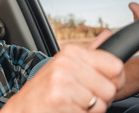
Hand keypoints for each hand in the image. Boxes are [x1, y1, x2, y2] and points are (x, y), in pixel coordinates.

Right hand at [1, 44, 124, 112]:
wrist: (24, 107)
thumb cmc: (46, 88)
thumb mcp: (65, 64)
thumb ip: (90, 51)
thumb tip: (108, 33)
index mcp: (71, 52)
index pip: (115, 66)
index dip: (113, 81)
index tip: (98, 85)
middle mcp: (66, 63)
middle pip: (109, 89)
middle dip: (99, 100)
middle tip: (79, 97)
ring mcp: (62, 81)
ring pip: (100, 105)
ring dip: (88, 110)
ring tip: (70, 103)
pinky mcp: (59, 99)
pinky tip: (64, 110)